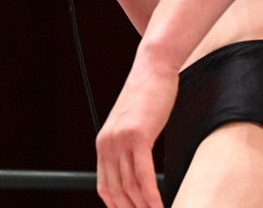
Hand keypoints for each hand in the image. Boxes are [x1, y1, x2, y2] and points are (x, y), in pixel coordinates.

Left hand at [96, 56, 176, 207]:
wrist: (152, 69)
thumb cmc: (147, 96)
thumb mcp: (131, 125)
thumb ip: (128, 147)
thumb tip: (136, 172)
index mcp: (103, 144)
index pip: (106, 187)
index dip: (118, 207)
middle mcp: (107, 144)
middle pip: (117, 191)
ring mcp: (121, 140)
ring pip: (130, 186)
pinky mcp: (138, 136)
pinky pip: (143, 174)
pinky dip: (151, 195)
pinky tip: (159, 206)